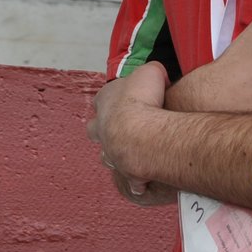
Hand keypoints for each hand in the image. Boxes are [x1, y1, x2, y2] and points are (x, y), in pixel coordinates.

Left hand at [87, 62, 171, 201]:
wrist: (142, 133)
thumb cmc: (143, 100)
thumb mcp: (151, 71)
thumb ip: (152, 71)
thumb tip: (157, 75)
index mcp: (104, 101)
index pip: (102, 99)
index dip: (115, 98)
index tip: (130, 98)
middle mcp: (101, 127)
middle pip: (94, 128)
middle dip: (104, 128)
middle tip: (122, 127)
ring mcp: (109, 150)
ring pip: (106, 154)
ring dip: (116, 153)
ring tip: (133, 152)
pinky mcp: (124, 169)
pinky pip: (130, 178)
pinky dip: (136, 180)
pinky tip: (146, 180)